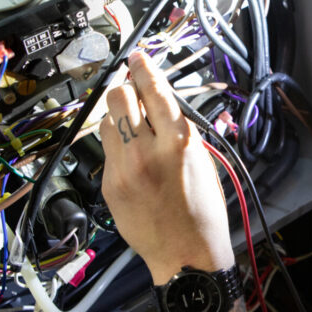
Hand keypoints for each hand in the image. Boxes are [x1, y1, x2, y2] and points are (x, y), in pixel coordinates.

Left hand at [99, 51, 233, 285]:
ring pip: (108, 121)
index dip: (144, 68)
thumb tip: (163, 103)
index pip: (154, 90)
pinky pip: (107, 151)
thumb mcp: (203, 161)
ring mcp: (124, 168)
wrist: (186, 254)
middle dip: (126, 90)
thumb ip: (181, 130)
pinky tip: (133, 161)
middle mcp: (148, 151)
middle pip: (120, 97)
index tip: (137, 56)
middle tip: (133, 94)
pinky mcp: (109, 184)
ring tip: (134, 130)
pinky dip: (119, 147)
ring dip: (119, 118)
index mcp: (179, 142)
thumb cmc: (203, 210)